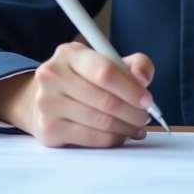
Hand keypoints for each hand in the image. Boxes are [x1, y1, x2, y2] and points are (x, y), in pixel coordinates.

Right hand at [0, 43, 156, 147]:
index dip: (131, 88)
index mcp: (69, 54)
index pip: (105, 72)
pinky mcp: (47, 129)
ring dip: (126, 128)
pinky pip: (90, 139)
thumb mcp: (108, 61)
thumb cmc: (84, 79)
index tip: (147, 100)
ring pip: (100, 122)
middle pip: (105, 101)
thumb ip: (135, 64)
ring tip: (136, 127)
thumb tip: (143, 79)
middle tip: (145, 117)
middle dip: (133, 112)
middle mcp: (52, 76)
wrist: (48, 98)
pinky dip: (112, 139)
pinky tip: (120, 135)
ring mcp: (46, 104)